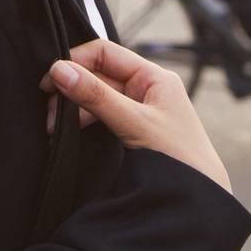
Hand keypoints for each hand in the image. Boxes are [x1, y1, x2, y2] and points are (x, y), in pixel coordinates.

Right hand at [41, 39, 231, 193]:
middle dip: (71, 89)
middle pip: (97, 75)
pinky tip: (66, 133)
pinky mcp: (131, 128)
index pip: (106, 52)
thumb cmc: (181, 158)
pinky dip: (81, 121)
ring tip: (54, 128)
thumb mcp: (135, 123)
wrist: (202, 198)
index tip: (52, 78)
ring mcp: (139, 108)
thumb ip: (97, 97)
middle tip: (49, 110)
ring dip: (72, 109)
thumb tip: (60, 70)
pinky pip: (99, 114)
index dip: (76, 61)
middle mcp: (146, 88)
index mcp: (154, 77)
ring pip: (95, 96)